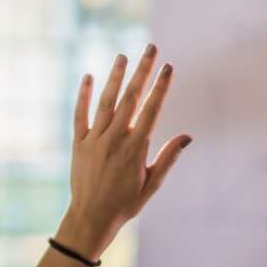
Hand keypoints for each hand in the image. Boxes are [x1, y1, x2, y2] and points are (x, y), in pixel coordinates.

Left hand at [54, 45, 190, 258]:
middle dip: (142, 71)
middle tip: (150, 48)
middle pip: (130, 98)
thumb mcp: (152, 184)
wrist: (91, 218)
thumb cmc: (125, 204)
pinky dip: (84, 95)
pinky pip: (80, 114)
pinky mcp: (79, 143)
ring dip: (115, 76)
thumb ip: (168, 157)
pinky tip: (89, 76)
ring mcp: (95, 139)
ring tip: (123, 56)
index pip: (152, 110)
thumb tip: (187, 137)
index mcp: (135, 149)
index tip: (168, 67)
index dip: (161, 86)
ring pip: (106, 101)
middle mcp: (115, 139)